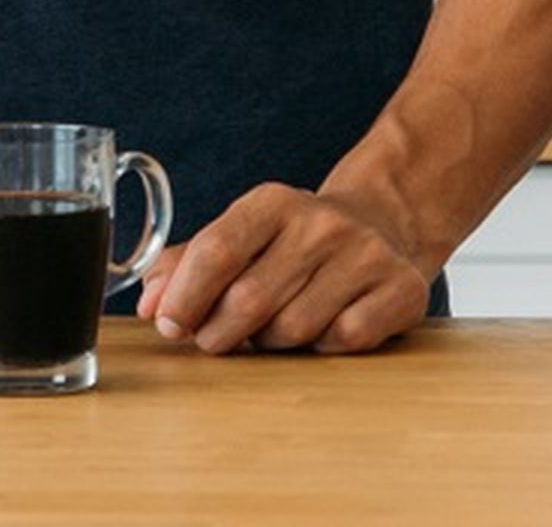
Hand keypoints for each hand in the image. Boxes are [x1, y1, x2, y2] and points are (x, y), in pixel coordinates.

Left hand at [135, 182, 433, 354]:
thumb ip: (188, 266)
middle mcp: (321, 223)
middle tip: (212, 340)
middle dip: (219, 332)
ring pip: (293, 327)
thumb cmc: (296, 241)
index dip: (185, 296)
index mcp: (273, 203)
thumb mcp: (243, 235)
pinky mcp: (401, 290)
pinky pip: (342, 341)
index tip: (167, 324)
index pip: (217, 250)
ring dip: (270, 342)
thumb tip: (150, 305)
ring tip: (272, 328)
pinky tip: (322, 327)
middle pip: (250, 299)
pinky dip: (322, 347)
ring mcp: (366, 256)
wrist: (386, 225)